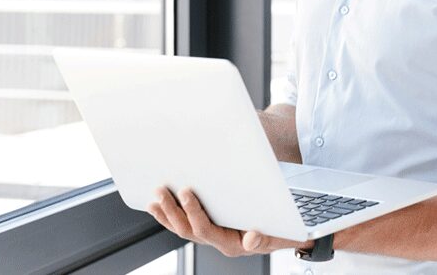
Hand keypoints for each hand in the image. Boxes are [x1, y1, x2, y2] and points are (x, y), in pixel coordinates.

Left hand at [147, 187, 312, 256]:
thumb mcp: (279, 236)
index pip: (205, 230)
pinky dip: (169, 216)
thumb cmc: (280, 233)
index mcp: (231, 244)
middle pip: (187, 230)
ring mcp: (210, 237)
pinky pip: (183, 226)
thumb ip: (265, 239)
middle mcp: (217, 242)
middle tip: (162, 191)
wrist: (281, 236)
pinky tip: (159, 206)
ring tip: (155, 197)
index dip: (193, 212)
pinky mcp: (207, 229)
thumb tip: (251, 238)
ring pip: (181, 229)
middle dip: (172, 210)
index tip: (186, 192)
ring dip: (166, 213)